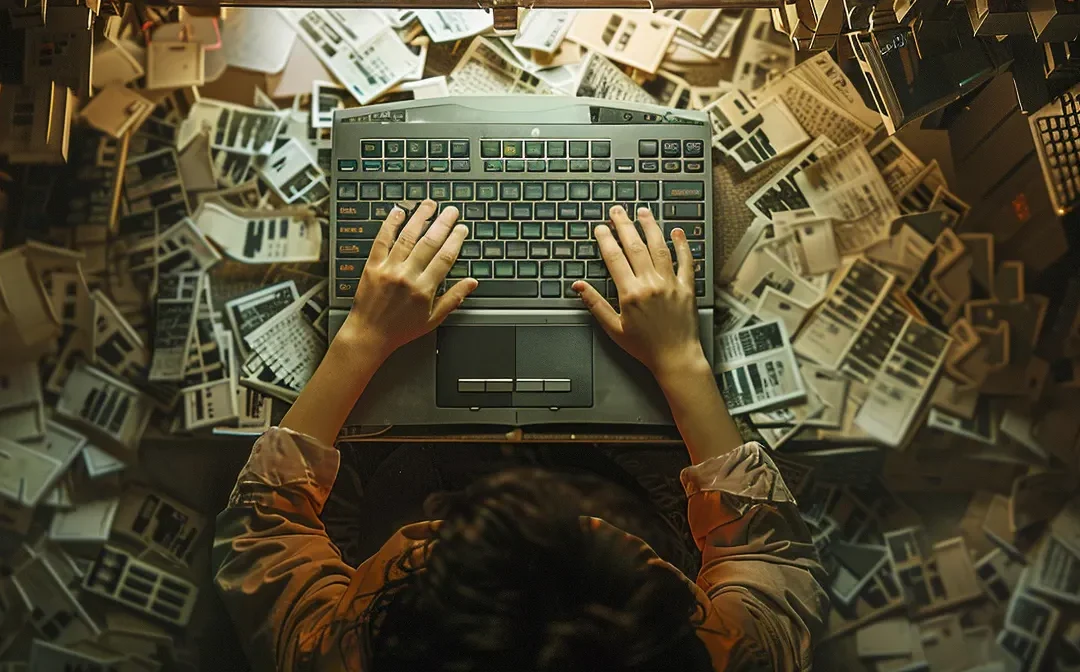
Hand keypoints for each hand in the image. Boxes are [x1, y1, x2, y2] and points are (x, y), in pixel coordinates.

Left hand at [341, 200, 475, 359]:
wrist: (369, 334)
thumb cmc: (400, 329)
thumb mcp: (432, 319)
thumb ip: (453, 298)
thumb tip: (472, 283)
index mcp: (424, 289)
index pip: (445, 258)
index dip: (455, 240)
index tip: (461, 228)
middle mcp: (407, 276)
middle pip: (429, 243)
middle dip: (442, 223)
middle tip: (451, 210)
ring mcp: (388, 269)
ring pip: (407, 237)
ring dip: (420, 218)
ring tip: (429, 204)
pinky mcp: (372, 266)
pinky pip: (382, 240)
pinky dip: (390, 224)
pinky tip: (398, 212)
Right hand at [573, 205, 704, 379]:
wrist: (676, 357)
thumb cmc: (644, 347)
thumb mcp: (614, 329)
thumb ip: (596, 305)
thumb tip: (579, 287)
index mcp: (631, 293)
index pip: (615, 258)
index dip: (606, 240)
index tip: (600, 228)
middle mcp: (651, 283)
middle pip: (635, 246)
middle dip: (624, 225)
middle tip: (617, 210)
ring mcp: (670, 283)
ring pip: (659, 248)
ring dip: (650, 227)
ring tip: (643, 212)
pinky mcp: (687, 287)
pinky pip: (686, 261)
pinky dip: (682, 245)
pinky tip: (677, 232)